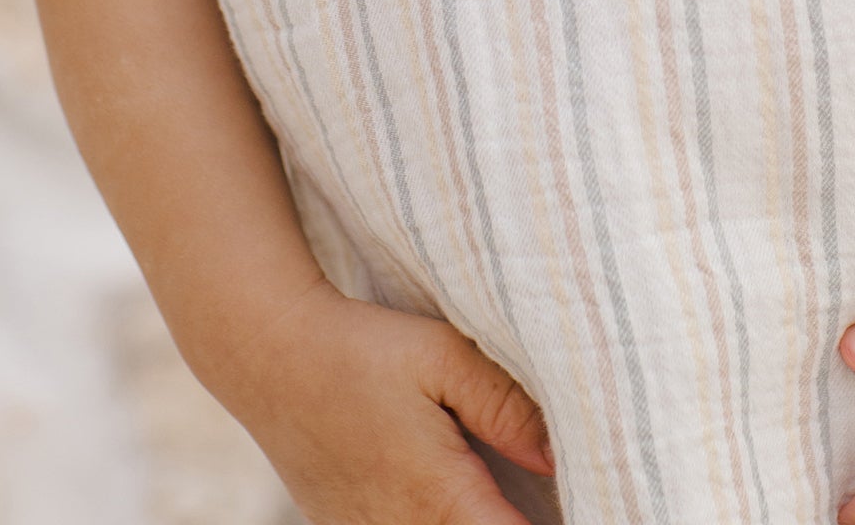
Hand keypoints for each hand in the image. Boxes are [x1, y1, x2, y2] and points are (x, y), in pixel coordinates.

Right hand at [220, 276, 553, 524]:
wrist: (269, 355)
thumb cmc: (362, 348)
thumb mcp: (444, 356)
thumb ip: (507, 407)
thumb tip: (558, 457)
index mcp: (439, 496)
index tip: (584, 503)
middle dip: (517, 522)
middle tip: (549, 495)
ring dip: (476, 520)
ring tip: (503, 494)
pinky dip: (437, 522)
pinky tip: (457, 496)